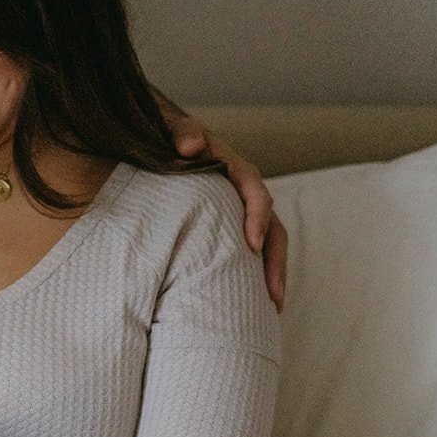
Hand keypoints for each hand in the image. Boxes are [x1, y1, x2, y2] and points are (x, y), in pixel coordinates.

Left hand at [164, 111, 288, 310]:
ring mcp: (239, 212)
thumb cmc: (167, 137)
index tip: (252, 244)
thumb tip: (192, 145)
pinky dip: (254, 275)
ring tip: (272, 308)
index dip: (257, 216)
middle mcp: (242, 193)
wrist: (162, 140)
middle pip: (271, 227)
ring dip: (272, 275)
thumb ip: (181, 132)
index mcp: (232, 169)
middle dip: (274, 262)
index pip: (254, 191)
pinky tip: (254, 303)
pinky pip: (249, 253)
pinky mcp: (229, 227)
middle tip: (272, 295)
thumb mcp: (171, 128)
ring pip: (267, 244)